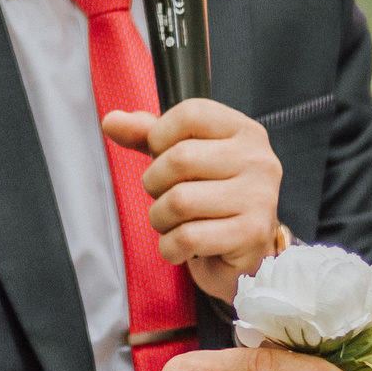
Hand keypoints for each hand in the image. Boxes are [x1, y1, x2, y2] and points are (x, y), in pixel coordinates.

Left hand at [102, 100, 283, 302]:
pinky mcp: (252, 234)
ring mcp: (260, 197)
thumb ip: (148, 136)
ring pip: (180, 201)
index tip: (162, 157)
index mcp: (244, 131)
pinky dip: (171, 247)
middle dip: (155, 184)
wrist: (243, 257)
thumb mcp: (181, 160)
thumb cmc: (211, 201)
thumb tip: (112, 121)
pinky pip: (188, 238)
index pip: (190, 114)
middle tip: (166, 198)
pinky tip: (183, 247)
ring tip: (175, 224)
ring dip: (161, 218)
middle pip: (179, 158)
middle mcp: (259, 160)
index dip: (159, 137)